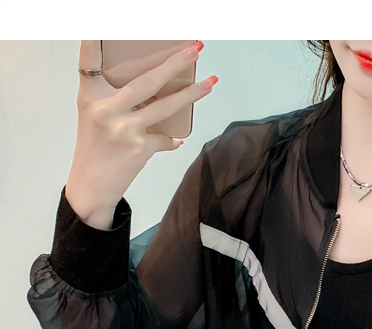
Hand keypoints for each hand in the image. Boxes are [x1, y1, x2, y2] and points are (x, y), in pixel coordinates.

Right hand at [65, 40, 217, 228]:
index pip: (90, 62)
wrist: (91, 186)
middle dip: (174, 63)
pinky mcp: (139, 149)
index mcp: (91, 97)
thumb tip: (153, 86)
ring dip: (191, 94)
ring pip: (165, 106)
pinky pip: (165, 138)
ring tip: (210, 83)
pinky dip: (171, 138)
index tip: (99, 27)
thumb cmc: (94, 149)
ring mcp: (124, 129)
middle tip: (194, 48)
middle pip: (146, 81)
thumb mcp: (94, 116)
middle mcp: (105, 110)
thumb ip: (114, 99)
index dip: (93, 41)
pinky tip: (174, 139)